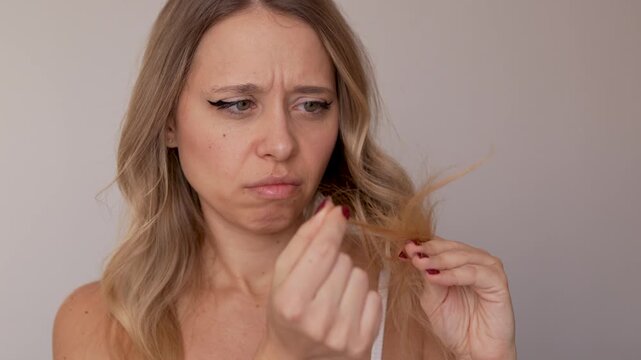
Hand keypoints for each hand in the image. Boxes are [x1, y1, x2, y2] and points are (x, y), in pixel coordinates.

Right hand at [255, 198, 382, 359]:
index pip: (323, 250)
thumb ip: (304, 239)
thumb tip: (330, 207)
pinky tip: (346, 309)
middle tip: (320, 279)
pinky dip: (363, 298)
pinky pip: (376, 298)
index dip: (333, 226)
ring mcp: (342, 334)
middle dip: (334, 260)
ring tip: (332, 295)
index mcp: (291, 301)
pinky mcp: (362, 343)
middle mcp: (317, 320)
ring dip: (349, 278)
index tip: (339, 213)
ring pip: (362, 276)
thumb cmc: (286, 312)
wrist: (293, 358)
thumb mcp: (282, 275)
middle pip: (343, 261)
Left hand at [401, 236, 515, 359]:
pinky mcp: (498, 282)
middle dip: (430, 250)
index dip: (423, 245)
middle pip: (451, 247)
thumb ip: (426, 275)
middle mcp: (475, 262)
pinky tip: (437, 277)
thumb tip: (413, 253)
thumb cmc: (457, 327)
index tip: (405, 247)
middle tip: (413, 253)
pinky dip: (454, 274)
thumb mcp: (432, 297)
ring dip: (440, 260)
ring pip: (462, 256)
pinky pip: (474, 273)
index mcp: (459, 262)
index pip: (441, 245)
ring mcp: (488, 270)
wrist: (473, 351)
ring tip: (422, 264)